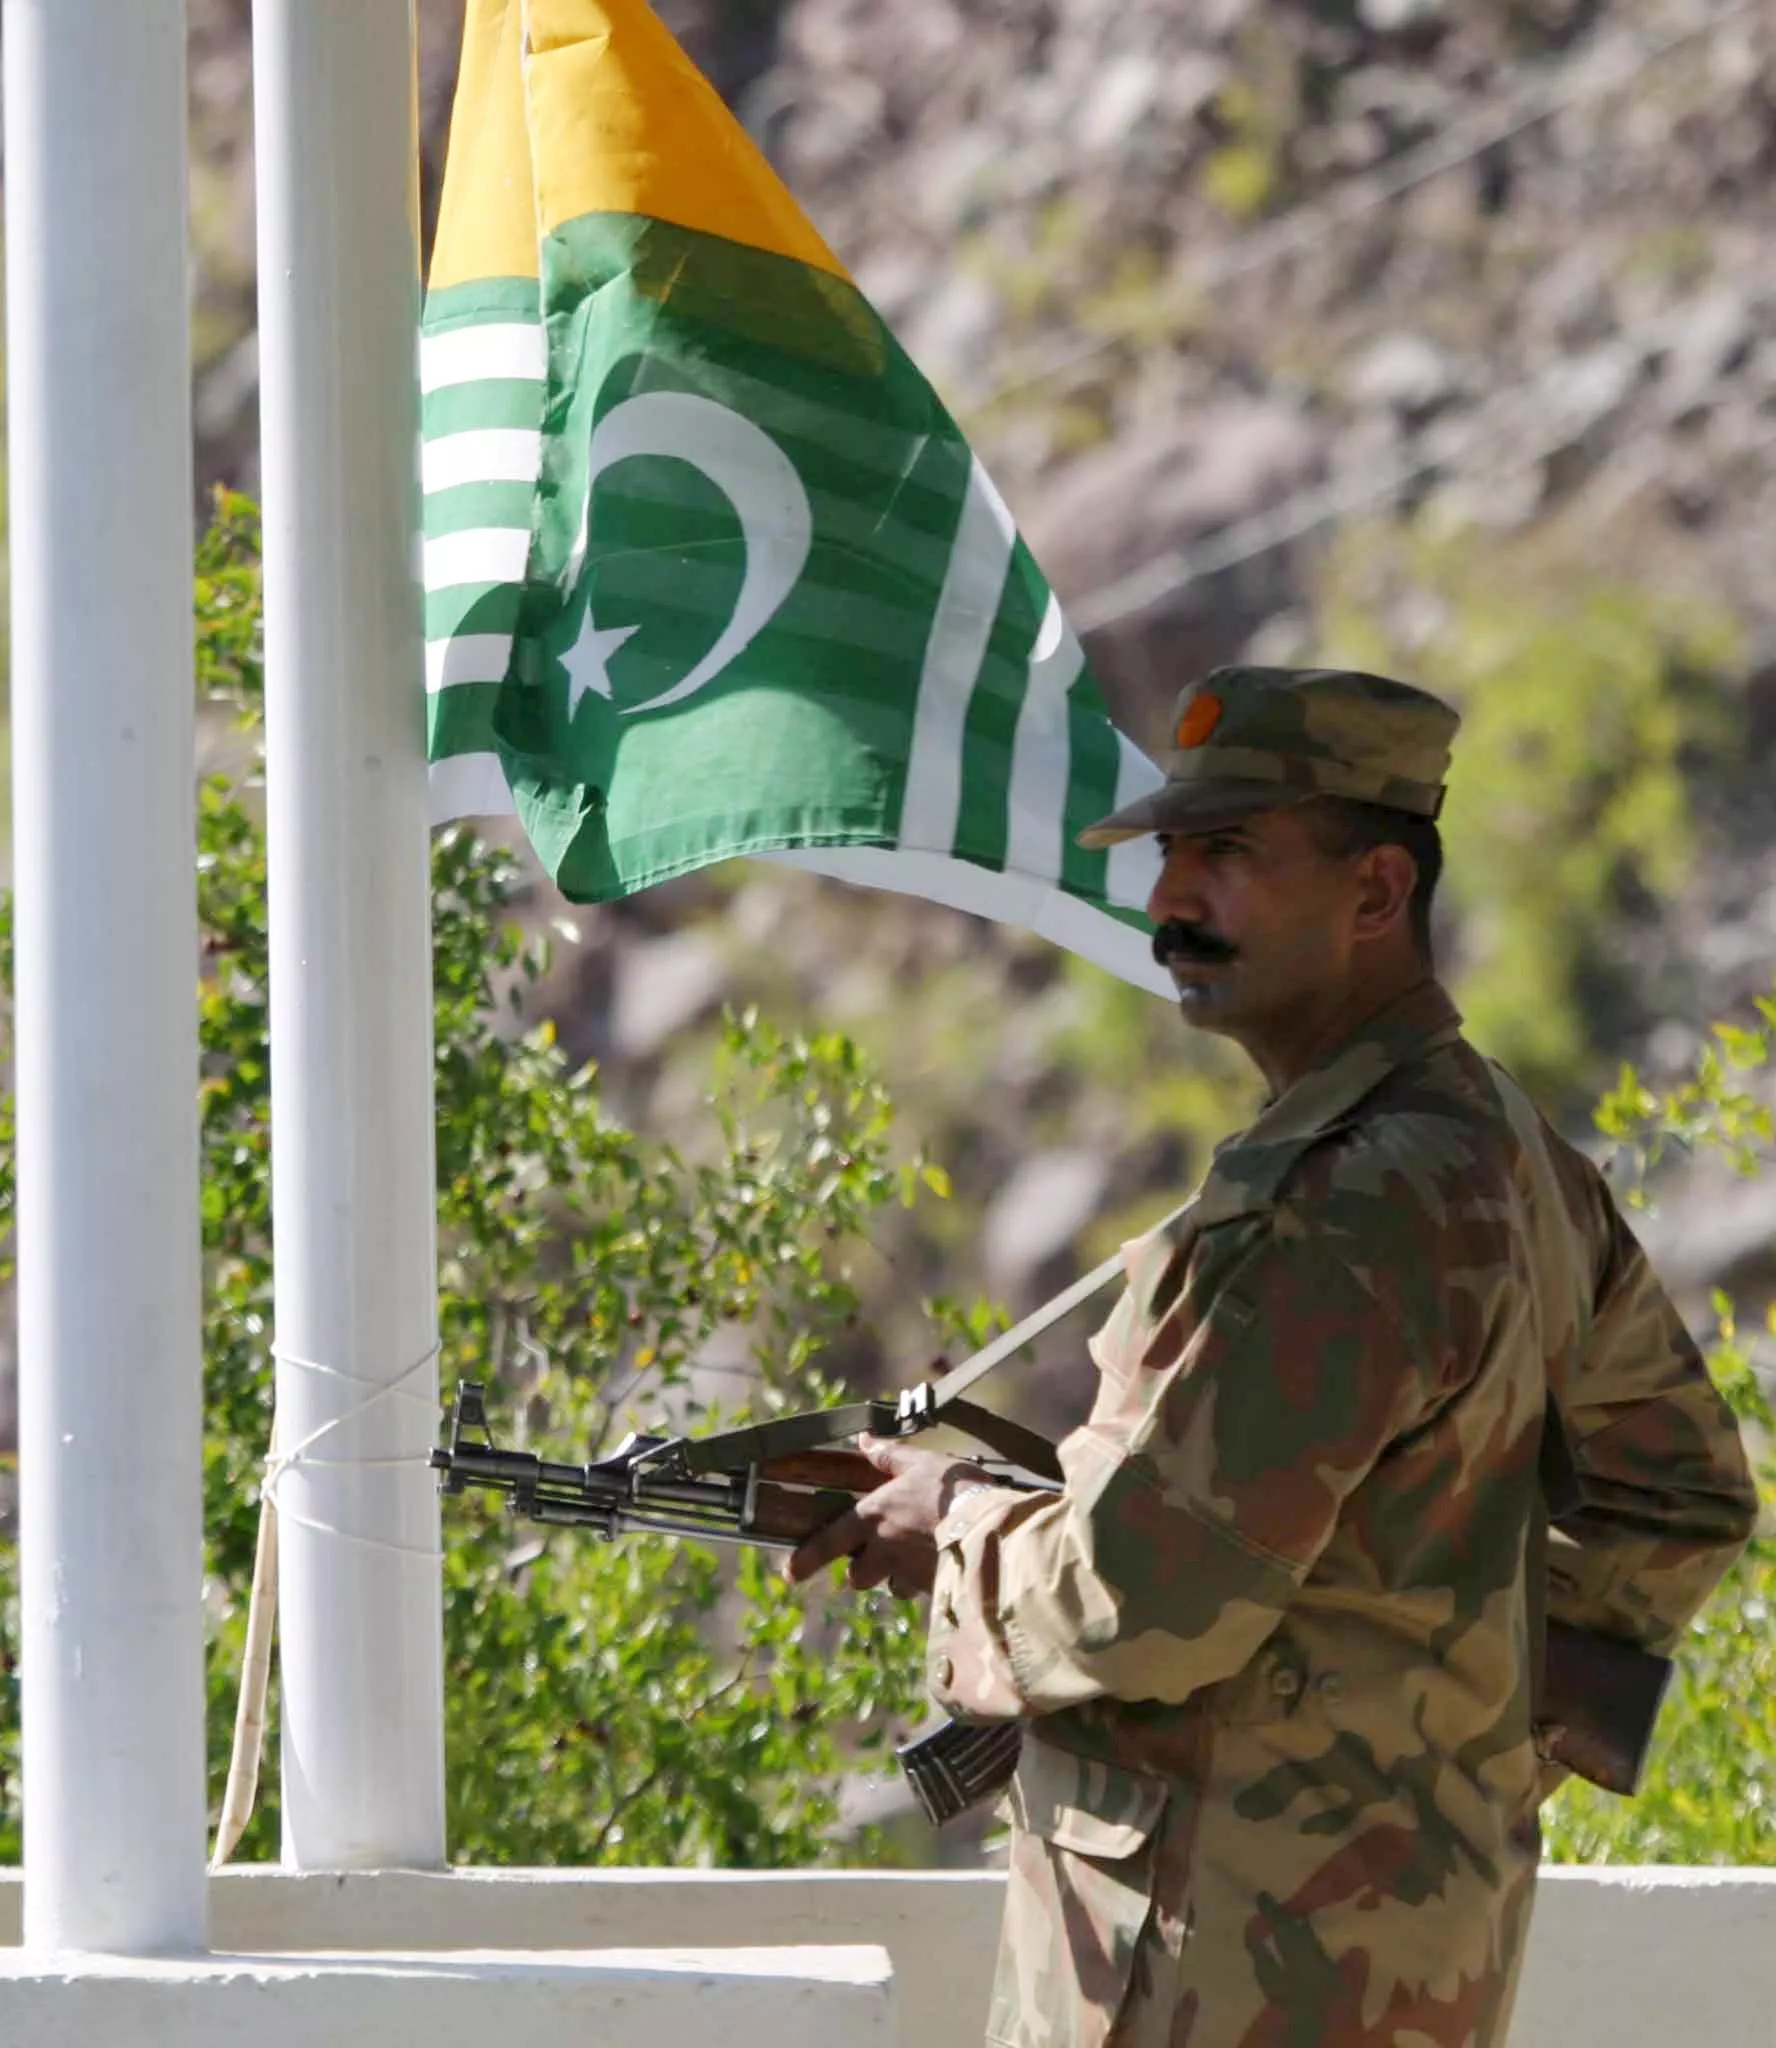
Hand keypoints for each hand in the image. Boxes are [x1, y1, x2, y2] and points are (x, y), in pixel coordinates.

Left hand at [782, 1436, 989, 1599]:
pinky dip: (924, 1583)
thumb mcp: (921, 1462)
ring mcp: (906, 1573)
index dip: (806, 1560)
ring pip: (890, 1586)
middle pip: (857, 1575)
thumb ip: (890, 1456)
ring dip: (895, 1578)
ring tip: (915, 1558)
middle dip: (863, 1570)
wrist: (990, 1528)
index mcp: (873, 1515)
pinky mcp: (931, 1589)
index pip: (828, 1542)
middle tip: (876, 1555)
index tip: (789, 1574)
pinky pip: (920, 1590)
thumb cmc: (952, 1490)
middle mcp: (883, 1549)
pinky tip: (940, 1565)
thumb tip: (865, 1440)